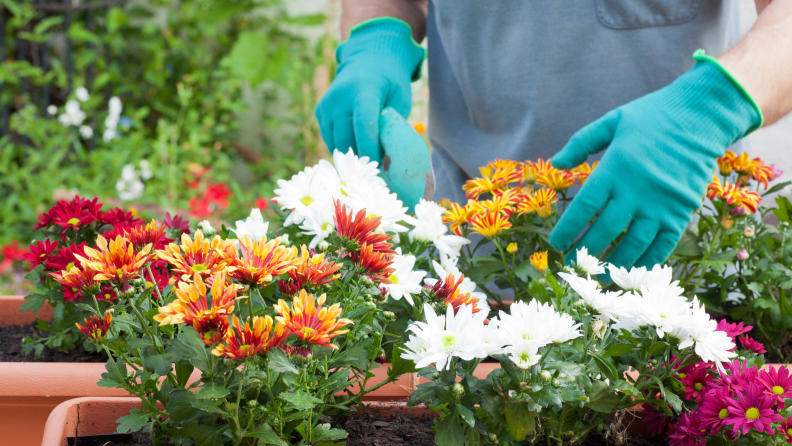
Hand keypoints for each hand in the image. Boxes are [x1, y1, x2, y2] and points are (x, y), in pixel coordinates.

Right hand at [315, 18, 424, 163]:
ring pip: (336, 143)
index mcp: (364, 89)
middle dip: (361, 157)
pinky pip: (330, 139)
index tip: (379, 165)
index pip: (363, 124)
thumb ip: (392, 126)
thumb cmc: (390, 84)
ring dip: (352, 153)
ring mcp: (327, 104)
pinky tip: (356, 141)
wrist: (368, 60)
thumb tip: (386, 160)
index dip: (370, 148)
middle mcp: (340, 96)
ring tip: (368, 152)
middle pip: (346, 138)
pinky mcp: (320, 111)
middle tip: (376, 166)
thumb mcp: (400, 100)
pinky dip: (343, 146)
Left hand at [549, 52, 761, 267]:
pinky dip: (647, 261)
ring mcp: (661, 203)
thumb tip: (556, 163)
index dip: (567, 229)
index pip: (584, 207)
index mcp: (615, 168)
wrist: (702, 115)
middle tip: (574, 263)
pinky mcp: (682, 211)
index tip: (556, 243)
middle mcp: (636, 190)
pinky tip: (633, 272)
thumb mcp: (612, 121)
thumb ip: (581, 142)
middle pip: (605, 230)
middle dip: (586, 250)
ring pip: (633, 243)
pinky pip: (663, 244)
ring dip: (614, 263)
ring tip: (599, 275)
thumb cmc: (653, 116)